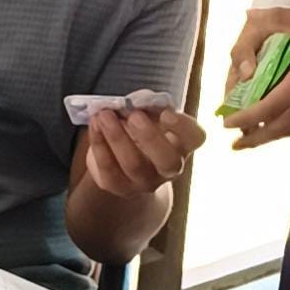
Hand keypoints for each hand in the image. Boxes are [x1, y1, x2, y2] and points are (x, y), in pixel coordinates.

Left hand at [86, 109, 205, 196]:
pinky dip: (99, 144)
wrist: (122, 159)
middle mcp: (169, 167)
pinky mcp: (119, 187)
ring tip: (103, 115)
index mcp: (182, 143)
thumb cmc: (140, 128)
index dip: (183, 127)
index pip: (195, 138)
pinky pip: (109, 170)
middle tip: (134, 115)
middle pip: (168, 161)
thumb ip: (147, 104)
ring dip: (117, 136)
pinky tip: (94, 125)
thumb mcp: (149, 112)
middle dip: (150, 137)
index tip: (165, 113)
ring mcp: (145, 181)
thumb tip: (135, 102)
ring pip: (134, 165)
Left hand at [224, 7, 289, 148]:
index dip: (243, 120)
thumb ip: (275, 18)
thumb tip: (249, 15)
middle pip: (275, 131)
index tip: (227, 123)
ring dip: (271, 137)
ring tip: (256, 138)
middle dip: (253, 139)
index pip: (264, 110)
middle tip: (236, 143)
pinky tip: (286, 125)